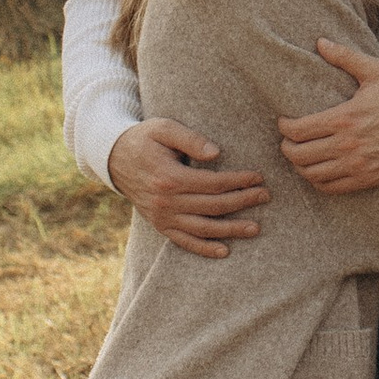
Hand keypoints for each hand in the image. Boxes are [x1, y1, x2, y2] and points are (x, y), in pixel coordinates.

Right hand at [106, 119, 269, 258]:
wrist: (114, 159)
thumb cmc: (143, 139)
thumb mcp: (163, 128)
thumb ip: (190, 139)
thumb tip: (216, 153)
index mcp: (169, 177)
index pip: (212, 183)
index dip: (238, 181)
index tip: (258, 177)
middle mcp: (166, 202)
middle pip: (212, 206)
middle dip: (242, 201)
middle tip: (265, 196)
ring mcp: (162, 216)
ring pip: (202, 228)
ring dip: (231, 230)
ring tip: (255, 228)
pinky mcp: (159, 225)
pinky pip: (184, 242)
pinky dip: (204, 248)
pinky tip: (224, 251)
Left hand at [278, 38, 378, 193]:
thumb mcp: (376, 72)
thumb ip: (345, 57)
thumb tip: (321, 42)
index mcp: (344, 118)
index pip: (297, 130)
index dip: (284, 127)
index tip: (284, 122)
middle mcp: (347, 145)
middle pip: (298, 155)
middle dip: (287, 148)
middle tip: (288, 141)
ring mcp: (357, 166)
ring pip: (312, 174)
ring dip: (300, 167)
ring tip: (301, 157)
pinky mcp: (368, 179)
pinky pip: (332, 188)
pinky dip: (318, 182)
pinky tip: (319, 172)